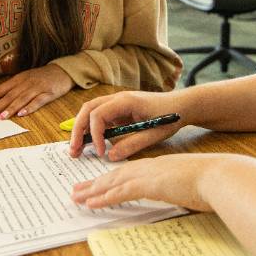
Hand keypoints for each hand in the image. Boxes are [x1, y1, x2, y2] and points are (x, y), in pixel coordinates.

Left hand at [0, 64, 73, 118]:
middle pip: (9, 95)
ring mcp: (37, 87)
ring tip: (2, 117)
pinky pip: (38, 101)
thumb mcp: (25, 79)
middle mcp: (26, 82)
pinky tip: (23, 114)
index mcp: (18, 79)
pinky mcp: (49, 92)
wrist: (62, 70)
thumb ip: (13, 89)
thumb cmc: (41, 77)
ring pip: (22, 98)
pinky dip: (30, 107)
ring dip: (11, 108)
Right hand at [68, 90, 182, 159]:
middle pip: (88, 109)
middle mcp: (118, 99)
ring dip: (81, 130)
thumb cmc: (171, 116)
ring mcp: (117, 104)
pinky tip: (89, 145)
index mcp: (126, 100)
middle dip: (77, 130)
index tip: (101, 152)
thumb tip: (111, 156)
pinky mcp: (119, 111)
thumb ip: (133, 144)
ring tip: (76, 151)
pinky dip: (91, 131)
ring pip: (90, 112)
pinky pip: (99, 119)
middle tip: (73, 151)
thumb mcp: (155, 133)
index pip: (99, 113)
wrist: (182, 105)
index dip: (95, 134)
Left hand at [71, 153, 255, 211]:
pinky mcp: (149, 185)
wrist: (219, 176)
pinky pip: (120, 192)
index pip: (129, 172)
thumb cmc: (211, 183)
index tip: (98, 185)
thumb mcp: (190, 184)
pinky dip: (103, 198)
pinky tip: (91, 204)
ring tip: (76, 198)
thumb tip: (179, 196)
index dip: (111, 179)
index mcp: (159, 166)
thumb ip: (179, 188)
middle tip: (77, 190)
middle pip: (115, 174)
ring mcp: (149, 175)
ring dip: (92, 191)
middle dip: (94, 183)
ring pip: (112, 182)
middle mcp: (150, 167)